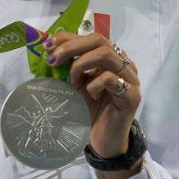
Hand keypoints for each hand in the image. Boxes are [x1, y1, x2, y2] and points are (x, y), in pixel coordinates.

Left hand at [44, 32, 141, 178]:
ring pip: (106, 55)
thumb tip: (47, 50)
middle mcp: (124, 65)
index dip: (68, 38)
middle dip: (71, 47)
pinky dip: (94, 84)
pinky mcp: (132, 96)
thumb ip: (67, 67)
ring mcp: (131, 79)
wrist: (103, 141)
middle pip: (100, 40)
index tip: (47, 46)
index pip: (91, 37)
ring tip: (73, 81)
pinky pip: (111, 79)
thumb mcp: (75, 85)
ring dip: (82, 64)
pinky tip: (90, 95)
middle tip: (53, 60)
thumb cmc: (89, 111)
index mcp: (111, 58)